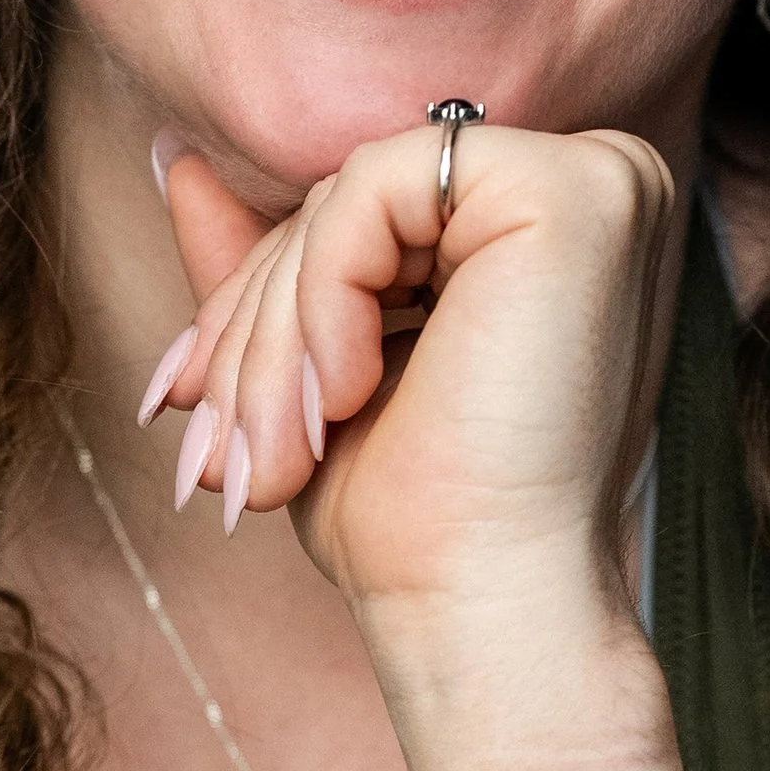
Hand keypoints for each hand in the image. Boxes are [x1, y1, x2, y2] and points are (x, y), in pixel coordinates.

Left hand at [149, 122, 678, 631]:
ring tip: (274, 454)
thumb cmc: (414, 521)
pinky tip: (347, 393)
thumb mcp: (310, 374)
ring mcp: (596, 177)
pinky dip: (323, 295)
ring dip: (273, 338)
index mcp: (544, 226)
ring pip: (347, 196)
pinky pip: (375, 185)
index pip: (355, 214)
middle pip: (346, 202)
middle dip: (252, 334)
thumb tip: (174, 159)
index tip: (187, 404)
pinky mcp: (573, 189)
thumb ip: (266, 263)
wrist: (482, 610)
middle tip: (222, 459)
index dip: (255, 305)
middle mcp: (590, 183)